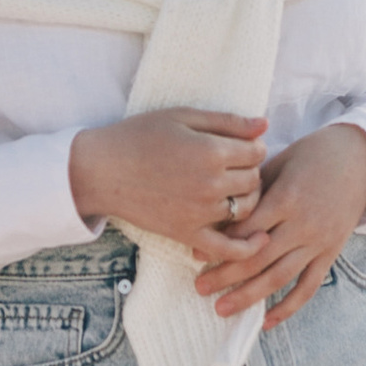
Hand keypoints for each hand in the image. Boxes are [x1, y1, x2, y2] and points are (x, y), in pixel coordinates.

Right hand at [68, 109, 268, 256]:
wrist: (101, 170)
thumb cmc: (139, 136)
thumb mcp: (182, 117)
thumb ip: (227, 121)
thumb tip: (264, 124)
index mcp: (211, 151)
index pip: (257, 152)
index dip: (254, 146)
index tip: (242, 145)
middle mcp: (210, 184)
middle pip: (254, 180)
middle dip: (251, 170)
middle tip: (236, 165)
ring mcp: (200, 212)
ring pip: (247, 209)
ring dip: (248, 198)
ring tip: (235, 188)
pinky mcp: (188, 234)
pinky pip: (228, 248)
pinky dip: (247, 248)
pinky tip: (258, 240)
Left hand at [207, 122, 365, 323]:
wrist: (361, 159)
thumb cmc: (313, 154)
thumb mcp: (279, 162)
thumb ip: (254, 189)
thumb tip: (219, 212)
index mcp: (286, 198)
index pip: (248, 230)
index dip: (220, 245)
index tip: (195, 256)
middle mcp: (302, 225)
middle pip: (258, 258)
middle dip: (226, 276)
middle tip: (199, 288)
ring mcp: (318, 242)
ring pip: (279, 277)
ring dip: (249, 296)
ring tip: (222, 310)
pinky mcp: (330, 253)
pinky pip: (309, 285)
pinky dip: (289, 307)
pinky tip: (267, 322)